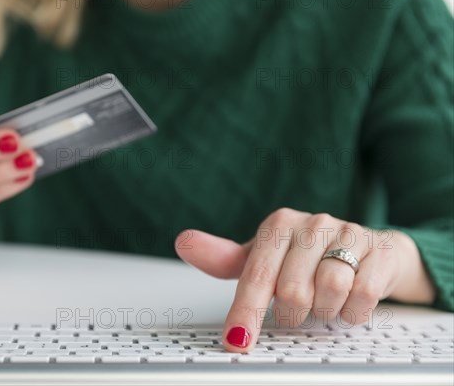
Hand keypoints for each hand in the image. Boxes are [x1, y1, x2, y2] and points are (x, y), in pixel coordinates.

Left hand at [175, 208, 435, 351]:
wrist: (370, 249)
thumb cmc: (307, 257)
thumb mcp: (265, 259)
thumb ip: (225, 259)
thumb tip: (184, 242)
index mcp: (278, 225)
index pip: (255, 275)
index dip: (245, 312)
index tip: (237, 340)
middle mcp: (311, 223)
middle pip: (292, 290)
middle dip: (292, 313)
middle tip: (296, 309)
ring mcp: (348, 234)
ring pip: (329, 290)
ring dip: (323, 310)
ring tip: (322, 302)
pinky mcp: (379, 250)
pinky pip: (362, 294)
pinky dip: (352, 310)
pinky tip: (347, 302)